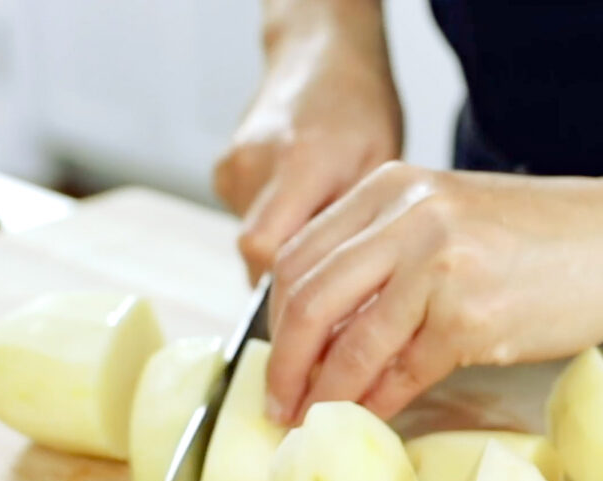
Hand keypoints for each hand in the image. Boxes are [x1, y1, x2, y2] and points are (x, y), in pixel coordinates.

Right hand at [214, 20, 401, 282]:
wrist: (322, 58)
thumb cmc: (360, 110)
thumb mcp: (379, 168)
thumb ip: (353, 228)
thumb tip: (343, 295)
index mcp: (300, 160)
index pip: (265, 249)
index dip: (289, 285)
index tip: (320, 300)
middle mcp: (255, 162)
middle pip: (254, 253)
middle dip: (292, 276)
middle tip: (331, 269)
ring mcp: (233, 166)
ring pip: (251, 243)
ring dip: (286, 249)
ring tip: (320, 221)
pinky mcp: (223, 172)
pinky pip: (245, 222)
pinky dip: (274, 227)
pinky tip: (299, 204)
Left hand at [265, 162, 602, 422]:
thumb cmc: (541, 236)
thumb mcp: (447, 219)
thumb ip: (384, 258)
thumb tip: (322, 333)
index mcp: (391, 188)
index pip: (299, 257)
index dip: (275, 319)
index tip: (275, 358)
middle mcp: (408, 217)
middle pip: (308, 299)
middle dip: (283, 363)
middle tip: (276, 402)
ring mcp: (440, 266)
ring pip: (351, 343)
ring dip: (324, 391)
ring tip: (311, 418)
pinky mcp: (472, 319)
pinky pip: (403, 372)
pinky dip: (378, 400)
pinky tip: (370, 415)